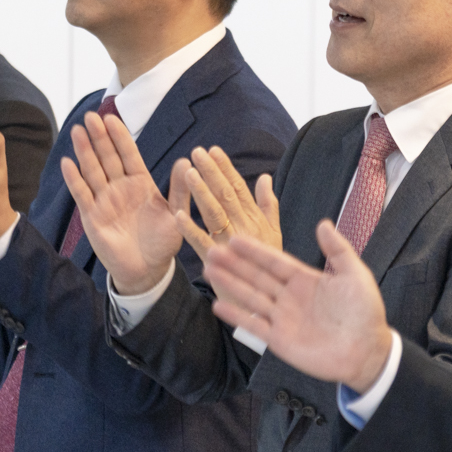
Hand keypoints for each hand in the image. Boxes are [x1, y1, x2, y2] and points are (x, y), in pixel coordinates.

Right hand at [59, 112, 181, 294]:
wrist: (147, 270)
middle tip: (91, 116)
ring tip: (78, 130)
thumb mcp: (176, 215)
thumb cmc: (163, 243)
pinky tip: (68, 162)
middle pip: (107, 157)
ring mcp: (104, 200)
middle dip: (99, 137)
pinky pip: (82, 194)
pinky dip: (74, 179)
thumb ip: (179, 190)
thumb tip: (186, 162)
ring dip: (84, 151)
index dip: (120, 137)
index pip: (128, 154)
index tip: (112, 118)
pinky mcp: (92, 216)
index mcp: (141, 184)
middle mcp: (120, 188)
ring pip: (92, 170)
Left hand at [171, 145, 280, 260]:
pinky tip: (178, 214)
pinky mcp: (217, 261)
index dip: (226, 169)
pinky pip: (201, 242)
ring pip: (215, 213)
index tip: (213, 150)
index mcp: (256, 220)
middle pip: (226, 195)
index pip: (239, 188)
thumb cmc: (265, 264)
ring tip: (188, 172)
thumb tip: (265, 177)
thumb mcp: (273, 232)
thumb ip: (268, 204)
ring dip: (201, 192)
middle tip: (197, 152)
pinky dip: (190, 229)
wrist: (260, 300)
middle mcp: (245, 228)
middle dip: (211, 172)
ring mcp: (231, 244)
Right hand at [205, 222, 395, 392]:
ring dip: (230, 284)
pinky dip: (236, 316)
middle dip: (234, 264)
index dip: (255, 250)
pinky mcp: (279, 340)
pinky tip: (218, 305)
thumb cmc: (365, 313)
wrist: (367, 351)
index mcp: (305, 279)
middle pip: (256, 277)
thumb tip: (322, 223)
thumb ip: (337, 250)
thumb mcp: (355, 274)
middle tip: (212, 250)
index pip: (274, 261)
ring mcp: (282, 318)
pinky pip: (253, 325)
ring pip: (250, 297)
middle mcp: (289, 297)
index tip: (234, 238)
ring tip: (208, 270)